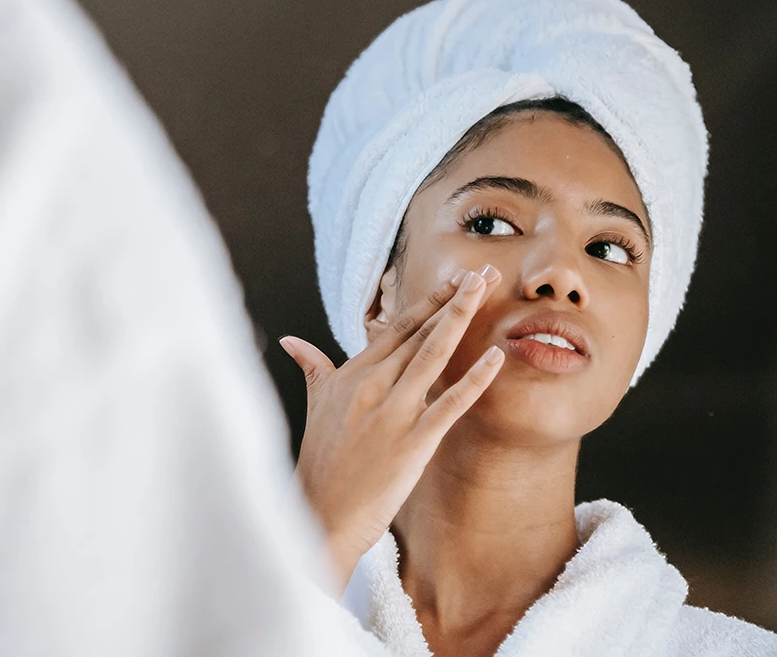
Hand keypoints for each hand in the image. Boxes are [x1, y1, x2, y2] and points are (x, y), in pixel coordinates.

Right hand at [280, 265, 503, 592]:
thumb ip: (312, 368)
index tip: (454, 281)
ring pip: (433, 354)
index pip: (395, 329)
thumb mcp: (315, 407)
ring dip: (461, 318)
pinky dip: (473, 378)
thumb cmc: (319, 464)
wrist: (320, 513)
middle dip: (453, 300)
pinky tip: (495, 356)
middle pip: (418, 333)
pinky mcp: (412, 441)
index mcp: (349, 376)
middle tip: (482, 272)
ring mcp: (391, 412)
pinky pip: (449, 403)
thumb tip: (290, 340)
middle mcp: (370, 386)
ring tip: (486, 289)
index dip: (428, 302)